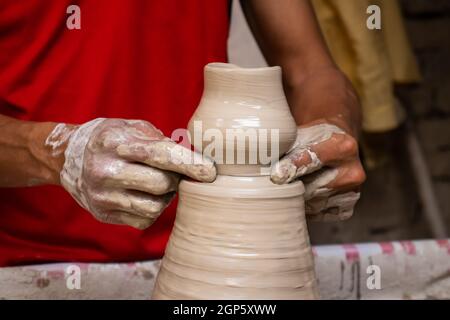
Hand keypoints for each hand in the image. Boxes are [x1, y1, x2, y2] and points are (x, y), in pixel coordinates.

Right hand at [53, 118, 215, 228]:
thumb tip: (194, 160)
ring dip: (165, 197)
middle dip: (176, 179)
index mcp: (115, 142)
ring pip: (155, 207)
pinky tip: (143, 195)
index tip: (211, 172)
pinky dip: (152, 209)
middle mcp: (105, 171)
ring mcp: (102, 196)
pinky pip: (144, 220)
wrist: (68, 158)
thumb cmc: (111, 139)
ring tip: (156, 183)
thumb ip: (162, 141)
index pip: (161, 155)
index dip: (190, 164)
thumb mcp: (132, 127)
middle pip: (162, 184)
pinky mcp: (103, 214)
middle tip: (171, 172)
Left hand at [271, 121, 364, 220]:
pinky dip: (306, 206)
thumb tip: (258, 165)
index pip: (312, 159)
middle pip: (309, 187)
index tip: (275, 176)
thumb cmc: (314, 139)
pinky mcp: (347, 208)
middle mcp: (352, 171)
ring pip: (311, 203)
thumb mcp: (300, 135)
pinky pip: (316, 214)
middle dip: (291, 184)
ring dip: (297, 197)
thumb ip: (283, 147)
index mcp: (342, 146)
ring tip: (296, 182)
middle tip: (279, 179)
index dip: (291, 168)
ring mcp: (351, 192)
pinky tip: (306, 192)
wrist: (337, 146)